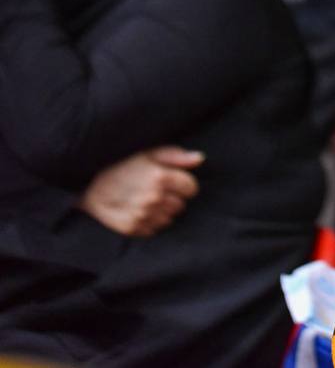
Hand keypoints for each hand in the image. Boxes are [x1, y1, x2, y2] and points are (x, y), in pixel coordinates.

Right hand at [79, 146, 203, 236]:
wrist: (86, 185)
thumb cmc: (120, 165)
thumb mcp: (147, 153)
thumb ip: (176, 155)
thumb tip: (200, 158)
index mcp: (160, 177)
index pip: (192, 188)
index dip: (184, 184)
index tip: (174, 181)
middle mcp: (153, 198)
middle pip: (181, 205)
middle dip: (173, 197)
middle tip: (156, 190)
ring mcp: (142, 215)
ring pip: (169, 218)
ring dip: (162, 211)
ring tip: (146, 200)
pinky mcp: (132, 228)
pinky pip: (154, 229)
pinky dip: (150, 222)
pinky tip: (138, 211)